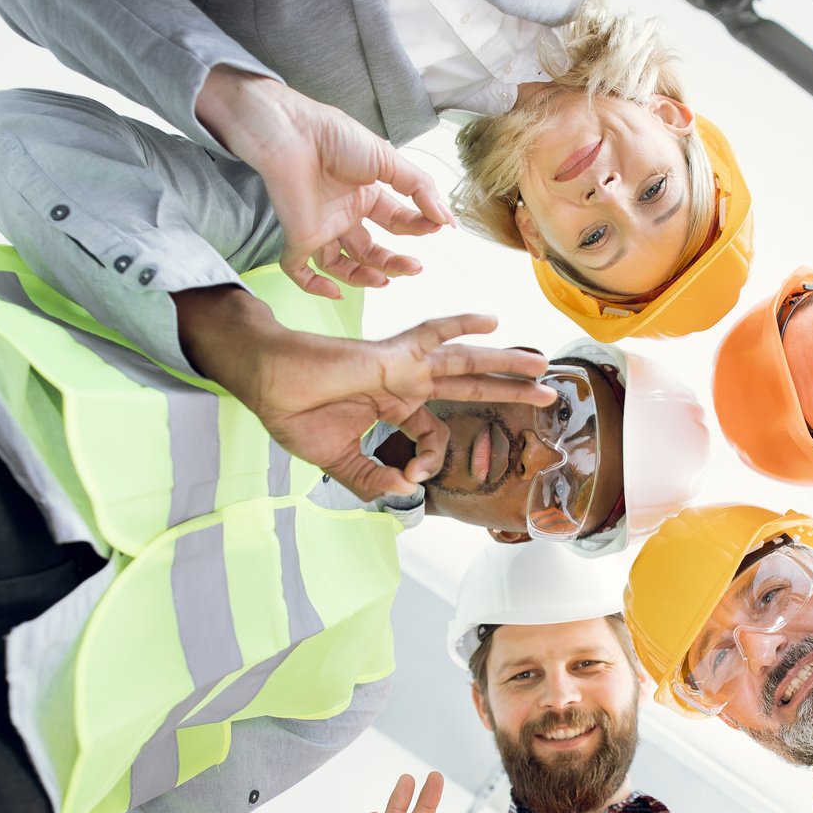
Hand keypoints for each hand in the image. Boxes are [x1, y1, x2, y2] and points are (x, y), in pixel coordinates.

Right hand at [177, 286, 552, 498]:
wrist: (264, 379)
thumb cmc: (293, 412)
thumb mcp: (339, 461)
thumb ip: (372, 479)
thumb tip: (406, 492)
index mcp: (394, 407)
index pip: (435, 436)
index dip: (429, 463)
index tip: (409, 477)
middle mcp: (406, 383)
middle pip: (470, 387)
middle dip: (510, 392)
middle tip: (548, 396)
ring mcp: (402, 366)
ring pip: (465, 363)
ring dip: (505, 364)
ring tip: (541, 365)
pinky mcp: (391, 355)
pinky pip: (432, 335)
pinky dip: (460, 326)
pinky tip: (490, 320)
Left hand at [195, 67, 451, 291]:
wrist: (292, 133)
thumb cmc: (335, 138)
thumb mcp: (388, 159)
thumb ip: (419, 188)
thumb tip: (446, 218)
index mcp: (365, 194)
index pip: (396, 222)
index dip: (418, 228)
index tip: (437, 228)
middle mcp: (343, 214)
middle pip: (372, 250)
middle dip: (395, 261)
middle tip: (415, 267)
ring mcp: (320, 227)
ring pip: (341, 266)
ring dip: (365, 278)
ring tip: (385, 279)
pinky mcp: (296, 236)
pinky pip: (299, 271)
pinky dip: (315, 287)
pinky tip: (336, 292)